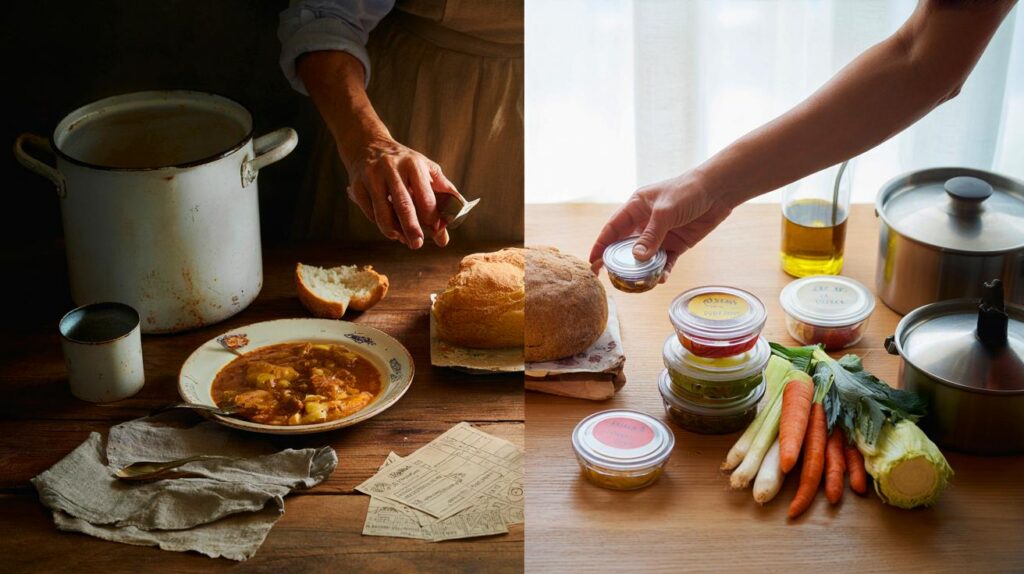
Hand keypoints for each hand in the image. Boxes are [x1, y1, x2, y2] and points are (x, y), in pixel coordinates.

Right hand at [342, 136, 458, 248]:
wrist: (367, 145)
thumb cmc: (403, 162)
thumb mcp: (426, 167)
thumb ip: (444, 189)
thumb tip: (460, 211)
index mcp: (413, 164)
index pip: (425, 196)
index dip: (431, 216)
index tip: (436, 230)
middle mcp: (391, 169)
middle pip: (403, 205)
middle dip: (412, 228)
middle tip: (418, 244)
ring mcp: (372, 177)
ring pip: (383, 212)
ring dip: (394, 230)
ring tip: (403, 239)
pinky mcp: (357, 187)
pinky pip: (370, 212)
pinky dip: (381, 224)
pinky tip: (391, 230)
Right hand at [589, 171, 733, 281]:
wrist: (718, 191)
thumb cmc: (687, 191)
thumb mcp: (665, 212)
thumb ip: (650, 235)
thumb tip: (636, 257)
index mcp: (636, 208)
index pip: (612, 228)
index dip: (600, 245)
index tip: (592, 261)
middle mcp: (645, 223)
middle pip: (626, 246)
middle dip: (618, 262)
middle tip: (609, 278)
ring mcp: (661, 234)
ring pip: (645, 257)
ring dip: (641, 270)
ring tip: (636, 284)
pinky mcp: (677, 244)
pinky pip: (665, 261)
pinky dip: (662, 271)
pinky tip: (660, 279)